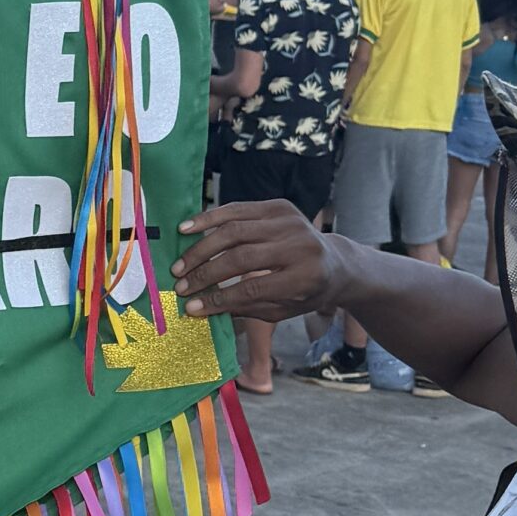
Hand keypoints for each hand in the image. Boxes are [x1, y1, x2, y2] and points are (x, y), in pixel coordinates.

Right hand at [173, 199, 346, 323]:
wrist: (336, 262)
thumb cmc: (307, 292)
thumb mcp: (283, 310)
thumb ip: (245, 308)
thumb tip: (200, 308)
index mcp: (305, 278)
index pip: (252, 288)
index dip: (218, 298)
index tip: (191, 307)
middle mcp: (299, 246)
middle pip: (241, 257)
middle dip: (205, 273)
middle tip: (180, 286)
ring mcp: (289, 221)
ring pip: (233, 231)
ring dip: (200, 249)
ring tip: (179, 265)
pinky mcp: (279, 206)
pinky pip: (236, 209)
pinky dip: (208, 219)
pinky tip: (186, 229)